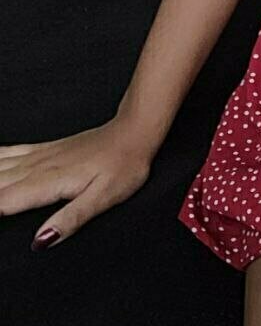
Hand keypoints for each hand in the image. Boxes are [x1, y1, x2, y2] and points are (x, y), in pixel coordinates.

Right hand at [0, 118, 152, 248]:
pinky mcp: (44, 150)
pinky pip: (8, 153)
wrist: (135, 131)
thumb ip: (71, 219)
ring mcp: (39, 156)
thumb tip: (40, 241)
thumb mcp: (104, 198)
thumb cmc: (123, 166)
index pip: (2, 202)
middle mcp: (38, 167)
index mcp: (49, 183)